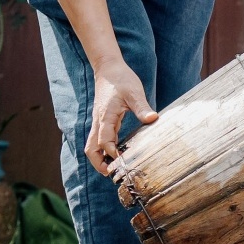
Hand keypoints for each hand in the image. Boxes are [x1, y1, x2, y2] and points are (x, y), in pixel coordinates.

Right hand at [85, 59, 157, 173]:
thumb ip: (142, 107)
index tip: (124, 161)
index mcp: (106, 116)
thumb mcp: (134, 92)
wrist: (108, 69)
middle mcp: (99, 122)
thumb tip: (152, 119)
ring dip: (99, 158)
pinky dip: (104, 150)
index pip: (104, 141)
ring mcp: (99, 122)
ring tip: (113, 168)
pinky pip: (98, 140)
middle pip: (91, 148)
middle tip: (112, 173)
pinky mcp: (102, 121)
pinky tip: (116, 154)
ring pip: (92, 146)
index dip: (112, 153)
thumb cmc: (121, 79)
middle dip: (98, 163)